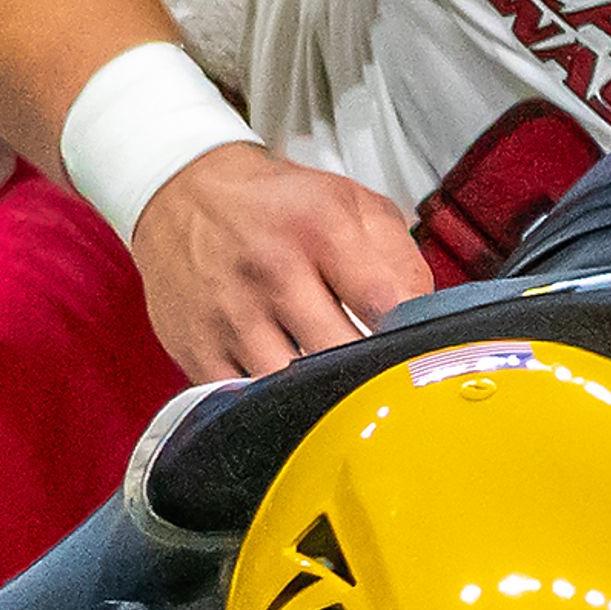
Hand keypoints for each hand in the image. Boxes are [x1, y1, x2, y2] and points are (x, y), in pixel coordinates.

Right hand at [129, 141, 431, 380]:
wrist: (182, 194)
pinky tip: (294, 405)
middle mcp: (272, 272)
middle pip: (343, 356)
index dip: (413, 337)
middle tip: (388, 387)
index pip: (386, 303)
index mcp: (320, 229)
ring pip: (293, 390)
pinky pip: (246, 405)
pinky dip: (275, 414)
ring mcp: (232, 316)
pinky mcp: (200, 351)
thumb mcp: (350, 203)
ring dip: (326, 401)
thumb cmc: (275, 206)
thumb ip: (400, 257)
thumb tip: (428, 320)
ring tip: (343, 398)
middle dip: (373, 378)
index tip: (420, 354)